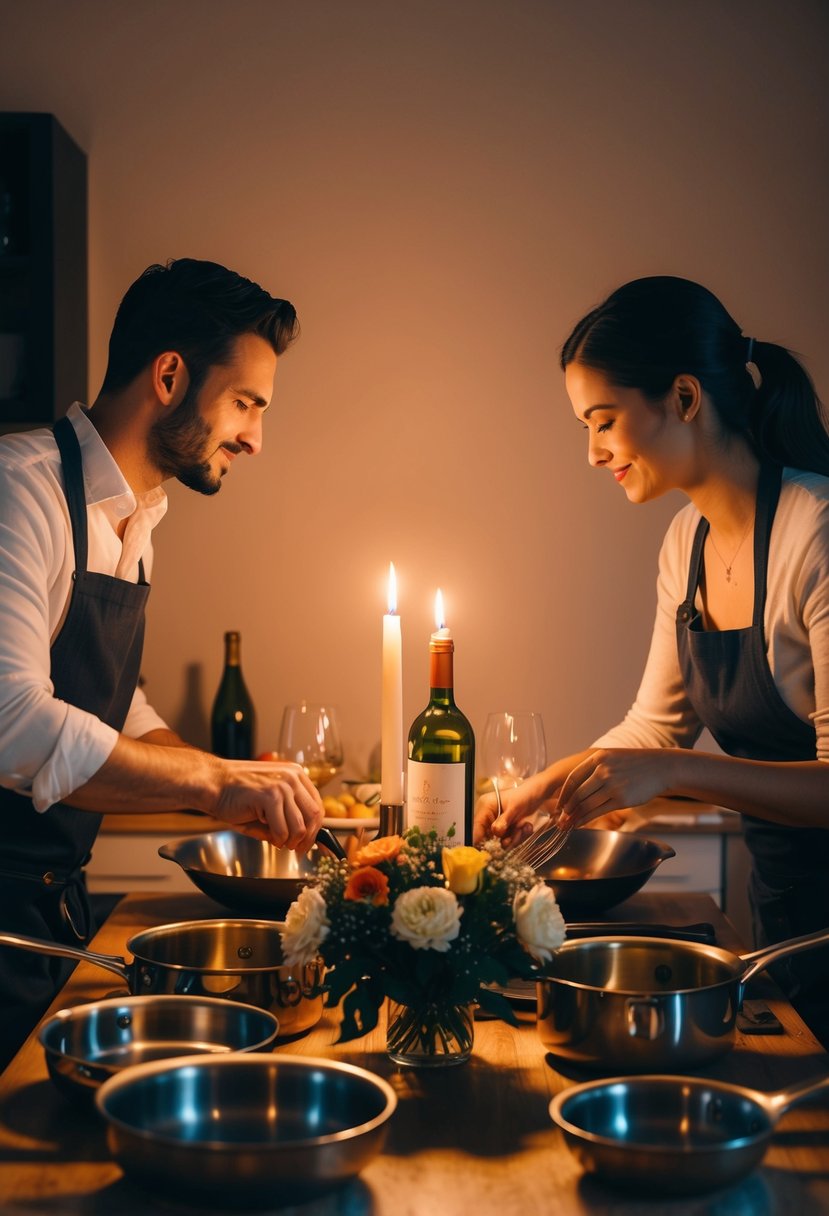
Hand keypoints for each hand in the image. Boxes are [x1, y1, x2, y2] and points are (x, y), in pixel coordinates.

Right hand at [211, 759, 323, 851]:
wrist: (212, 784)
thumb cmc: (236, 795)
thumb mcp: (270, 803)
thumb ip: (288, 816)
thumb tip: (302, 839)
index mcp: (295, 775)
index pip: (317, 805)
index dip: (316, 829)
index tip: (310, 844)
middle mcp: (293, 777)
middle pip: (314, 816)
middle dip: (307, 839)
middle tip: (297, 850)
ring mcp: (282, 785)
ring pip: (300, 826)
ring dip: (290, 841)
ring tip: (279, 843)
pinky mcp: (269, 796)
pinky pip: (282, 830)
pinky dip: (277, 840)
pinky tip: (269, 837)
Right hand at [473, 776, 549, 845]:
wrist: (538, 795)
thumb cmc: (524, 795)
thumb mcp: (514, 807)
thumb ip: (504, 820)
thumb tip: (495, 831)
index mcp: (485, 807)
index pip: (476, 826)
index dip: (478, 839)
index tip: (486, 850)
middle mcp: (489, 817)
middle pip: (489, 838)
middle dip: (504, 839)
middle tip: (514, 835)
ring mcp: (498, 824)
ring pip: (501, 841)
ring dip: (514, 837)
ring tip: (524, 826)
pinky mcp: (507, 830)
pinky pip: (510, 840)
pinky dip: (519, 836)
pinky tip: (526, 826)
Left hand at [555, 748, 671, 828]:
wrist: (660, 768)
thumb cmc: (634, 764)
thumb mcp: (611, 757)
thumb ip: (594, 768)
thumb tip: (575, 786)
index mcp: (598, 758)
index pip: (572, 778)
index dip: (563, 794)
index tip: (558, 805)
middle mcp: (603, 771)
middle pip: (577, 794)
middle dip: (566, 809)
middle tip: (560, 818)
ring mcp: (613, 785)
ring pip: (586, 804)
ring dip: (574, 816)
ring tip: (568, 823)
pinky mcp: (622, 799)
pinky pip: (598, 812)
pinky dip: (586, 819)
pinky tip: (580, 823)